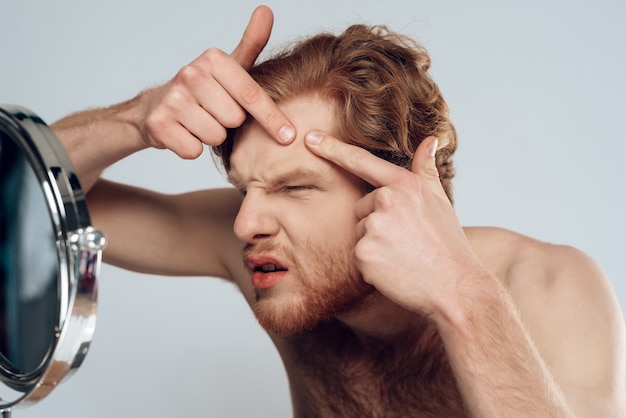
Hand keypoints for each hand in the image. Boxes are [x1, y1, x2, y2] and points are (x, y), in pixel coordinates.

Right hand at [142, 5, 294, 158]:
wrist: (156, 105)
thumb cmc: (204, 89)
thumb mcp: (229, 66)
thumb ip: (251, 42)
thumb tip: (266, 10)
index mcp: (212, 59)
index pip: (251, 94)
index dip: (272, 118)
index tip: (289, 135)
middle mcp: (190, 74)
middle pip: (234, 120)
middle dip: (228, 123)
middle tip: (214, 113)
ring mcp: (173, 98)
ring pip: (215, 136)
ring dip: (211, 136)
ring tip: (199, 122)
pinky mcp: (159, 124)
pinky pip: (193, 150)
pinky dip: (191, 148)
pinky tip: (185, 133)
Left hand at [304, 132, 484, 316]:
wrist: (454, 287)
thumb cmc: (447, 245)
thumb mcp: (440, 201)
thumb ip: (426, 170)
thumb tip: (430, 140)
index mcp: (404, 184)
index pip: (362, 161)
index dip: (333, 148)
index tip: (311, 139)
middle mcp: (386, 201)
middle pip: (361, 207)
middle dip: (376, 222)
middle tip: (405, 240)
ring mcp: (374, 227)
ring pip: (359, 232)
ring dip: (374, 244)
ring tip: (402, 254)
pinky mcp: (363, 253)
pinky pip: (357, 255)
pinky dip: (371, 264)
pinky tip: (394, 268)